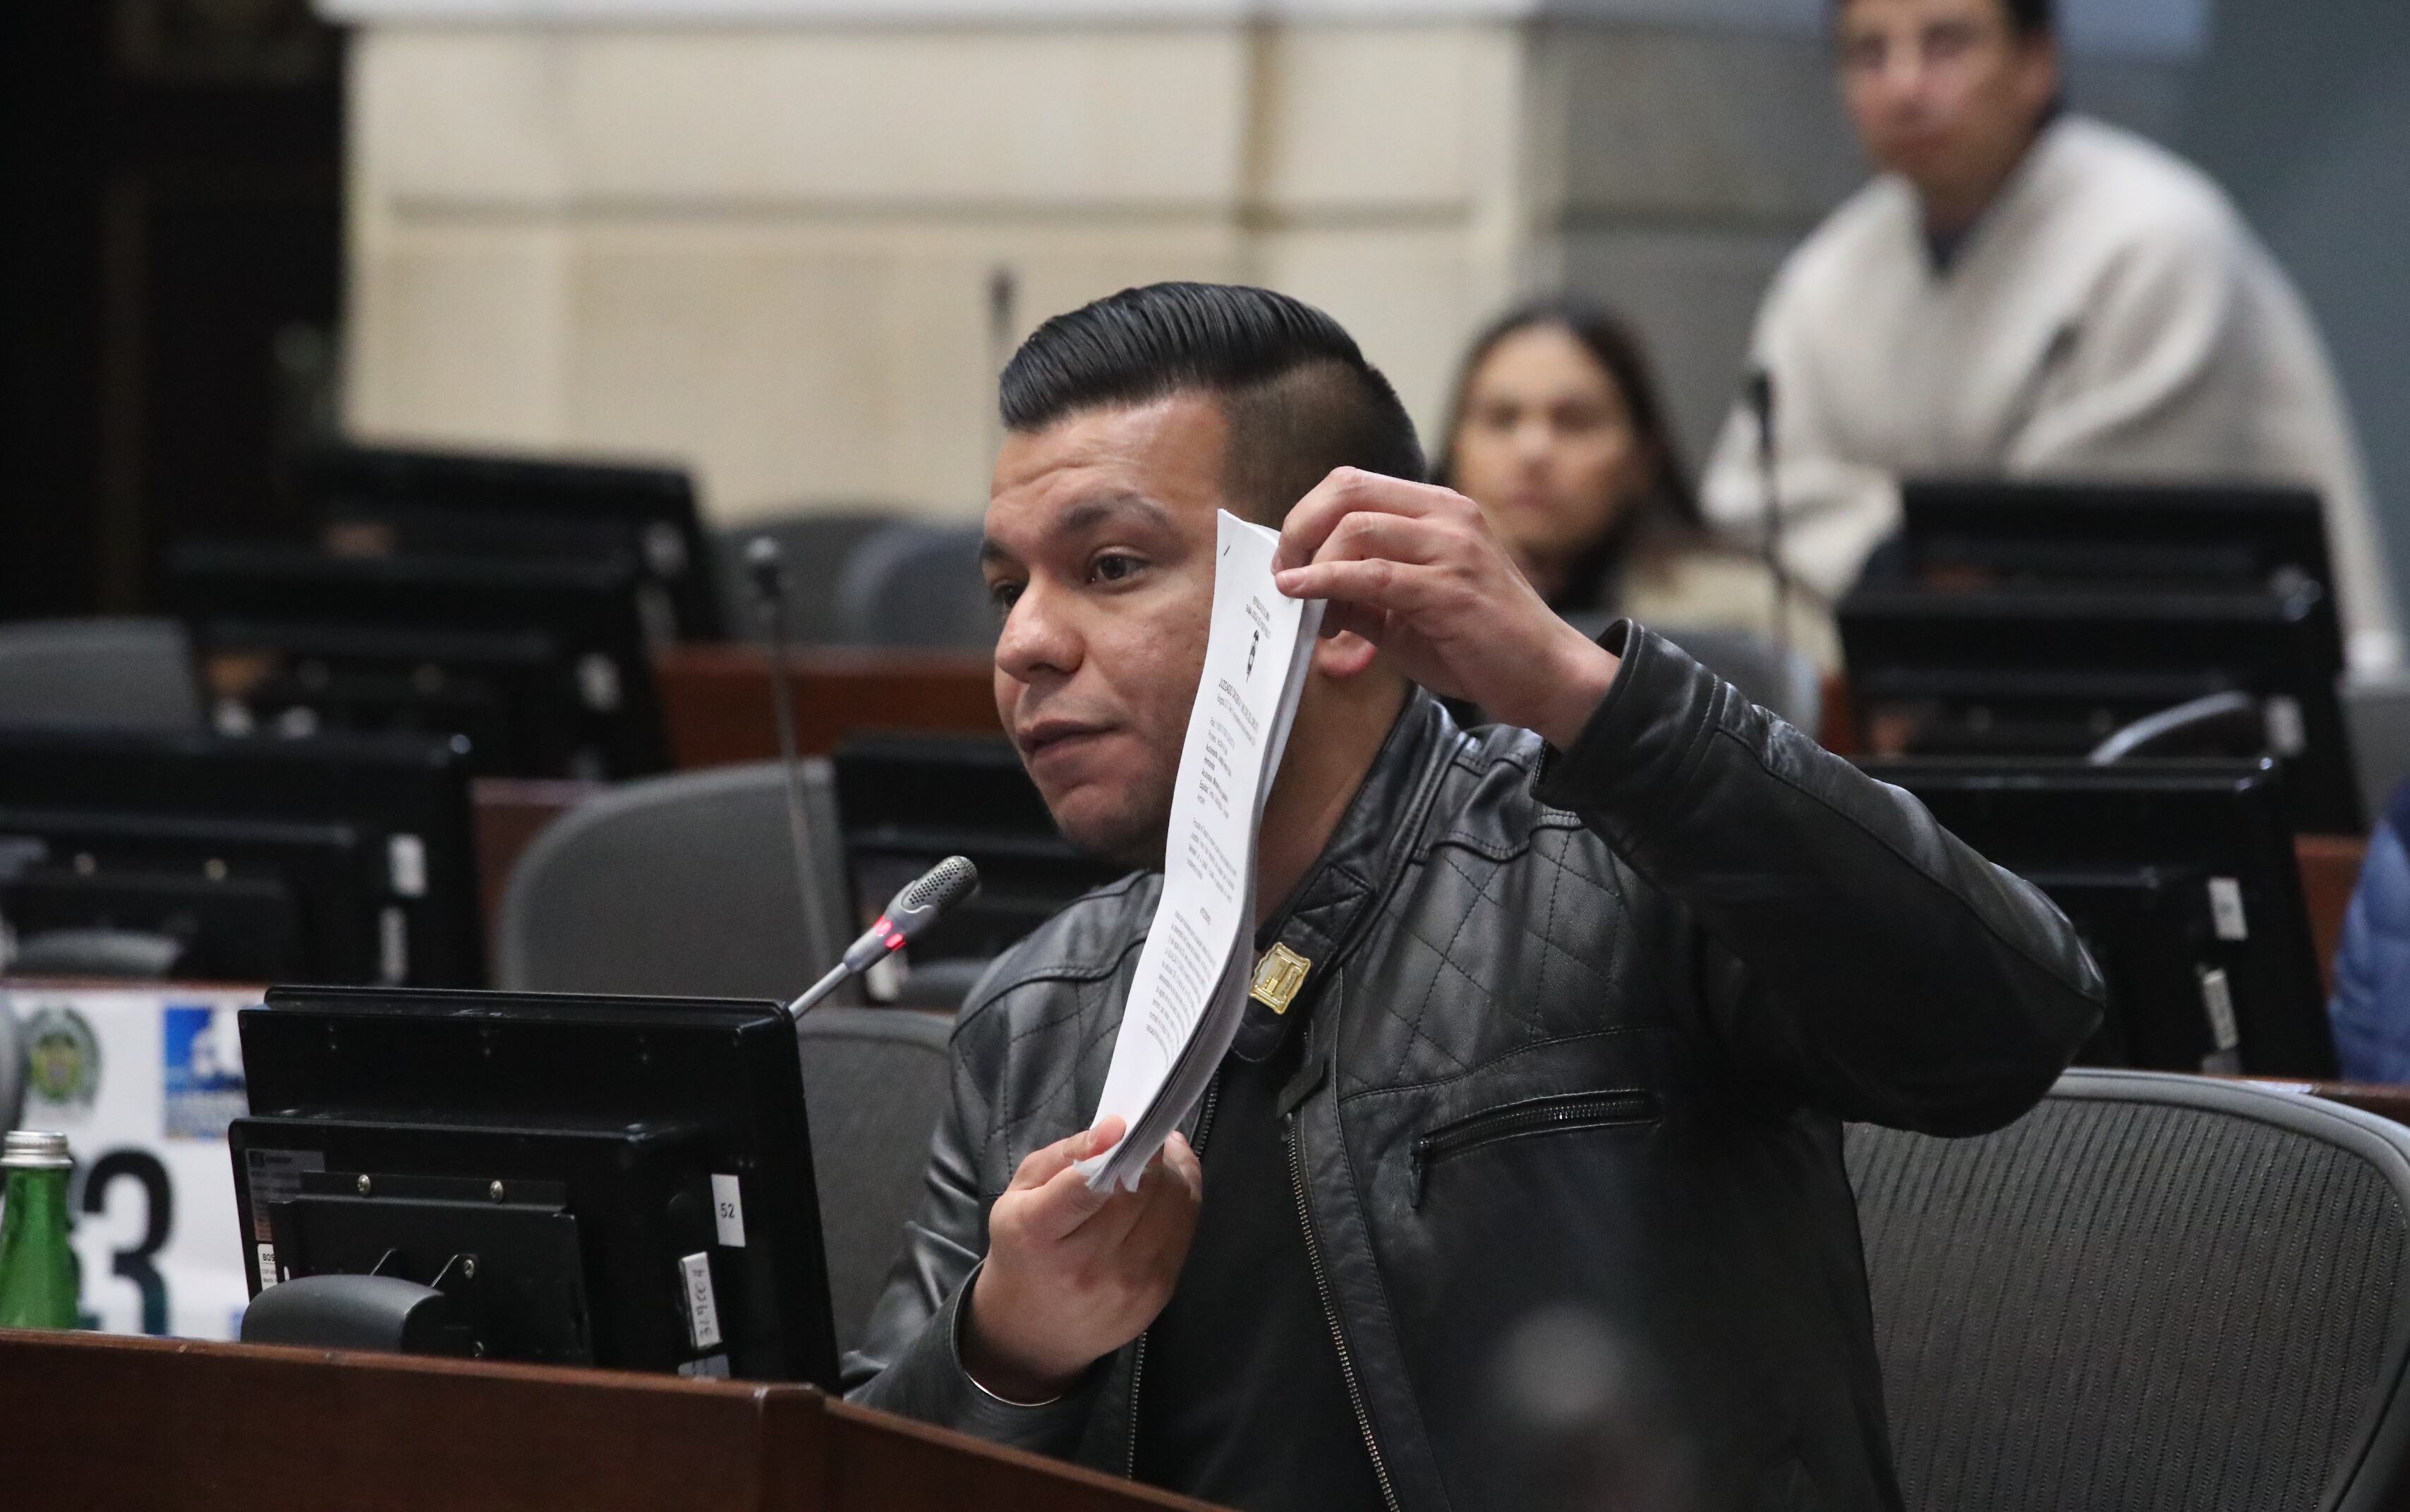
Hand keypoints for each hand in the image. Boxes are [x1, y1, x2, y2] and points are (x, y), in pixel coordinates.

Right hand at [961, 1118, 1202, 1401]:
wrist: (1034, 1334)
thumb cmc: (1024, 1251)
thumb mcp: (1019, 1196)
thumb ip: (1065, 1156)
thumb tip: (1114, 1128)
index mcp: (1037, 1234)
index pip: (1083, 1188)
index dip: (1111, 1151)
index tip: (1124, 1127)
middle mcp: (1086, 1265)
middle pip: (1141, 1190)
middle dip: (1150, 1152)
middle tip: (1146, 1133)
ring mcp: (1128, 1284)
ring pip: (1174, 1204)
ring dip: (1172, 1171)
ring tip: (1158, 1156)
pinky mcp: (1159, 1294)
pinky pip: (1186, 1228)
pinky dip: (1183, 1198)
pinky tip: (1167, 1184)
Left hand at [1272, 469, 1620, 747]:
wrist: (1547, 676)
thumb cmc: (1481, 643)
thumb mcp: (1410, 610)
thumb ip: (1362, 592)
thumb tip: (1304, 588)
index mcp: (1439, 509)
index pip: (1354, 484)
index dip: (1308, 515)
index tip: (1287, 558)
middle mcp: (1448, 516)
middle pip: (1347, 491)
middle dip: (1299, 528)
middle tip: (1281, 571)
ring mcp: (1453, 548)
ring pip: (1356, 528)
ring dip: (1310, 561)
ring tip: (1294, 596)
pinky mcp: (1451, 589)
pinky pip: (1373, 575)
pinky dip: (1327, 582)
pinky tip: (1301, 594)